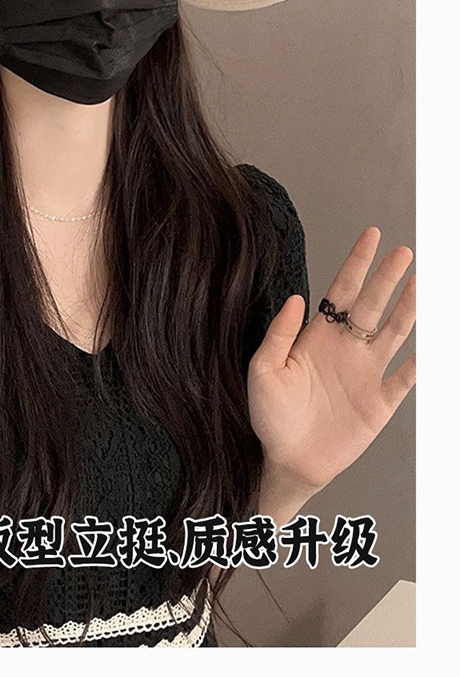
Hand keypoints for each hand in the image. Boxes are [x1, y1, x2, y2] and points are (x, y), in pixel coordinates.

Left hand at [248, 227, 414, 492]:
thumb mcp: (263, 370)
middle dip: (388, 277)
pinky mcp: (380, 402)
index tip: (371, 236)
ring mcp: (366, 374)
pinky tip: (434, 343)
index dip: (357, 263)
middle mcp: (345, 349)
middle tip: (404, 252)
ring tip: (423, 281)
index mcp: (317, 336)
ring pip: (395, 331)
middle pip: (373, 304)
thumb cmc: (269, 415)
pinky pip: (406, 377)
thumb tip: (296, 299)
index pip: (342, 291)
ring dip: (409, 306)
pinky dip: (422, 361)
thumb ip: (279, 334)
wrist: (285, 460)